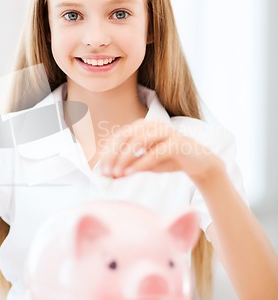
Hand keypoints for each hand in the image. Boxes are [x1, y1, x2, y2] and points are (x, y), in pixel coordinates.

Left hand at [100, 119, 221, 182]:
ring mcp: (166, 131)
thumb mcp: (145, 163)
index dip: (107, 153)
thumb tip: (110, 175)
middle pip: (126, 136)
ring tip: (117, 174)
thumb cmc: (168, 160)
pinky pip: (155, 152)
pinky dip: (140, 163)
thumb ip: (129, 166)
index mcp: (142, 126)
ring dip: (125, 158)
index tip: (100, 170)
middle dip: (113, 155)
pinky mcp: (177, 142)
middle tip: (106, 172)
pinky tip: (130, 173)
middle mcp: (153, 125)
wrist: (198, 163)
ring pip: (139, 141)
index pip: (119, 136)